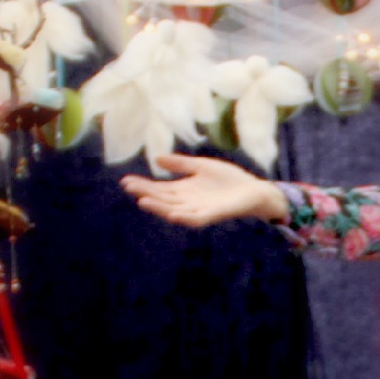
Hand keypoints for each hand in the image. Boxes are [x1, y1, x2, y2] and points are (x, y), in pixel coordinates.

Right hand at [121, 151, 286, 229]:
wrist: (253, 190)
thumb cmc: (228, 179)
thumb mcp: (201, 166)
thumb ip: (181, 164)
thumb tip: (157, 159)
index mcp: (183, 190)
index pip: (159, 188)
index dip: (143, 185)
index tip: (126, 181)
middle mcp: (187, 202)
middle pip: (162, 198)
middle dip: (145, 193)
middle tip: (129, 187)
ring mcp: (198, 209)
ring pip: (173, 210)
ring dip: (159, 207)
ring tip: (143, 201)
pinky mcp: (212, 215)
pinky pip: (194, 219)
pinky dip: (183, 217)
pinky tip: (172, 214)